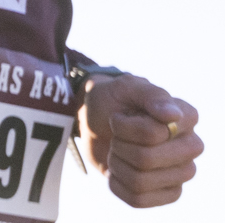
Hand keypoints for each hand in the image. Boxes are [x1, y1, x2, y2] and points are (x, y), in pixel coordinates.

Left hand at [81, 73, 202, 205]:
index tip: (118, 116)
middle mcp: (191, 146)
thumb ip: (149, 94)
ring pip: (141, 181)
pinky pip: (138, 200)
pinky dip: (117, 184)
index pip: (152, 133)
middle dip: (119, 146)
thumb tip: (172, 115)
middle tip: (116, 135)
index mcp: (187, 117)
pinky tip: (119, 170)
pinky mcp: (169, 193)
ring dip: (117, 164)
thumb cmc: (113, 102)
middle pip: (146, 159)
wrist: (97, 123)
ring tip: (118, 151)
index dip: (123, 127)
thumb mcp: (124, 88)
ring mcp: (182, 172)